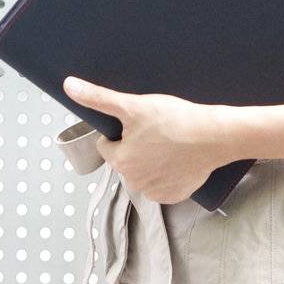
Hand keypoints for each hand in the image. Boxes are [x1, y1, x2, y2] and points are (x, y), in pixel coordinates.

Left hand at [63, 75, 233, 204]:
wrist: (214, 136)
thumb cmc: (173, 119)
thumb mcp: (132, 105)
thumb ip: (98, 98)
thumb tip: (68, 86)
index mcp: (120, 161)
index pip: (108, 145)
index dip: (121, 133)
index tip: (140, 125)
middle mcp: (133, 182)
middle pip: (125, 160)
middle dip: (136, 148)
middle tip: (157, 133)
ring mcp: (154, 192)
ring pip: (143, 172)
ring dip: (151, 161)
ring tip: (169, 145)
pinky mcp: (174, 197)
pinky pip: (162, 184)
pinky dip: (167, 175)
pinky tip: (177, 160)